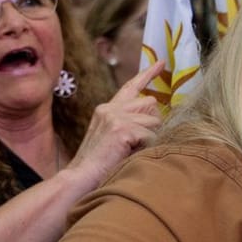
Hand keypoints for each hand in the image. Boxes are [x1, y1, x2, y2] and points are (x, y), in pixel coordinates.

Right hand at [64, 61, 164, 184]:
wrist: (80, 177)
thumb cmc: (99, 164)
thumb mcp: (112, 138)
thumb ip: (129, 123)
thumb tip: (155, 118)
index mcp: (107, 109)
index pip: (131, 87)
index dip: (148, 75)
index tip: (161, 63)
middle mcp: (111, 108)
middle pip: (150, 103)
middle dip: (153, 123)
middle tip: (140, 142)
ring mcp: (115, 117)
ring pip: (154, 121)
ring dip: (150, 139)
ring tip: (132, 151)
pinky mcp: (122, 129)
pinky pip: (151, 135)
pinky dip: (146, 148)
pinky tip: (130, 155)